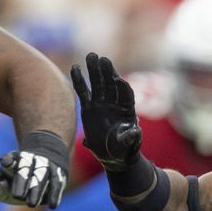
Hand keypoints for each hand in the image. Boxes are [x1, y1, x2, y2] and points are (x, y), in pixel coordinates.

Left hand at [0, 131, 69, 208]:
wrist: (49, 157)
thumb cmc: (20, 174)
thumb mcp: (5, 176)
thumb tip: (0, 185)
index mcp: (20, 158)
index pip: (13, 159)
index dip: (9, 162)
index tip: (5, 167)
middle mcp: (35, 159)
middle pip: (28, 168)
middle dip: (23, 181)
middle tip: (17, 196)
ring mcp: (49, 166)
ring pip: (43, 176)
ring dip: (37, 190)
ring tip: (31, 204)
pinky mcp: (60, 174)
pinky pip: (57, 184)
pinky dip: (55, 194)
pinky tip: (52, 205)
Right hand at [71, 53, 140, 171]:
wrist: (112, 154)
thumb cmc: (123, 149)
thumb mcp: (127, 144)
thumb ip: (130, 137)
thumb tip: (136, 132)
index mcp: (127, 110)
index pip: (126, 95)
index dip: (123, 88)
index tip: (118, 79)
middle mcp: (115, 104)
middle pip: (111, 85)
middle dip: (107, 72)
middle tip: (102, 58)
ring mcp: (102, 104)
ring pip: (98, 84)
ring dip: (94, 71)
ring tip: (91, 55)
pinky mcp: (89, 107)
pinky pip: (83, 92)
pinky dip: (79, 80)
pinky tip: (75, 67)